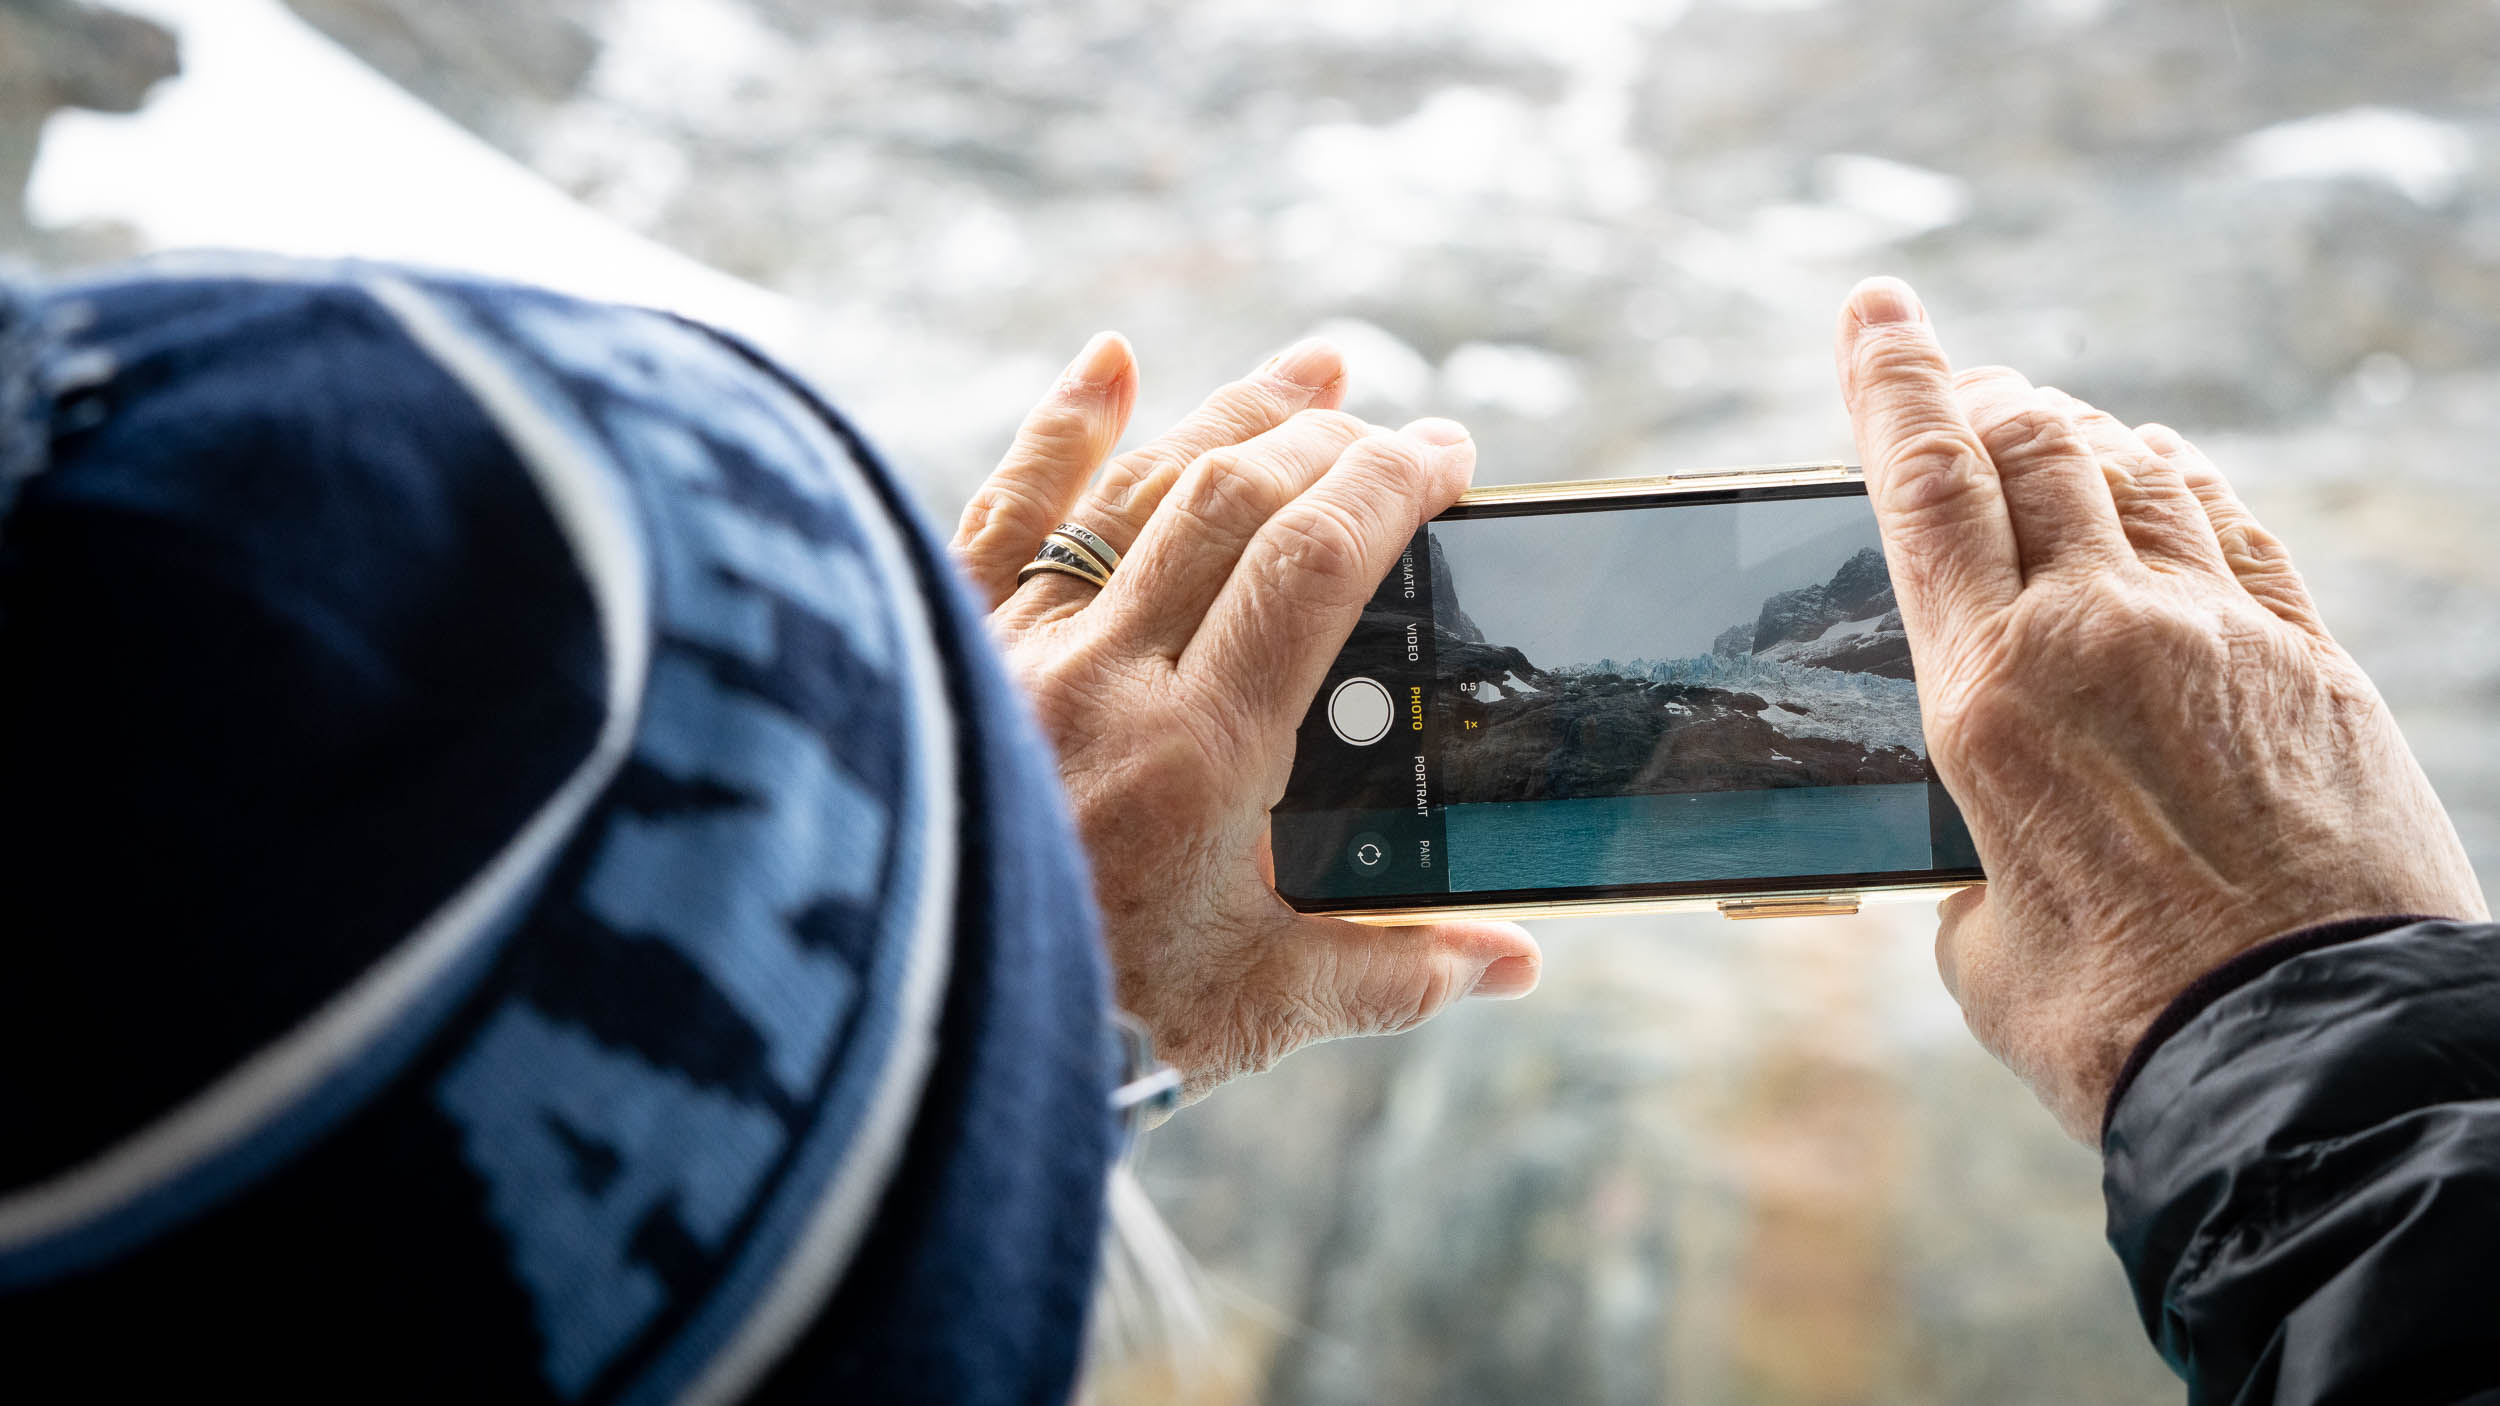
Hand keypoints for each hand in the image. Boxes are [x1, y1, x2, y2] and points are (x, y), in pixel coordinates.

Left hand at [951, 332, 1543, 1101]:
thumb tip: (1514, 962)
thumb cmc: (1094, 1023)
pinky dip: (1061, 431)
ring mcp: (1020, 646)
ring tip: (1315, 375)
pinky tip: (1112, 361)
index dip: (1391, 487)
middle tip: (1396, 437)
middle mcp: (1105, 672)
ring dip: (1234, 415)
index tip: (1448, 455)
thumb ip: (1398, 971)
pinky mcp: (954, 645)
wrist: (911, 1038)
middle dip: (1332, 445)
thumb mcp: (1261, 1009)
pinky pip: (1006, 510)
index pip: (1315, 564)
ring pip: (1137, 485)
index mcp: (1201, 752)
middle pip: (1234, 499)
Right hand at [1835, 277, 2487, 1142]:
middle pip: (2035, 446)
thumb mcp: (1978, 944)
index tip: (1874, 310)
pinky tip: (2165, 474)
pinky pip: (2238, 526)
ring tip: (2047, 428)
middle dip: (1981, 398)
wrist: (2312, 1058)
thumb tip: (1993, 851)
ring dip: (2078, 434)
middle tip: (1956, 390)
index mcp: (1984, 697)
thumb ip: (1965, 858)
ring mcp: (2220, 634)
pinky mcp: (2313, 664)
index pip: (1924, 489)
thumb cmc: (2119, 1023)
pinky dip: (2183, 482)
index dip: (1890, 382)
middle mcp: (2098, 633)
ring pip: (2135, 471)